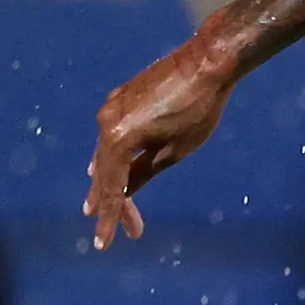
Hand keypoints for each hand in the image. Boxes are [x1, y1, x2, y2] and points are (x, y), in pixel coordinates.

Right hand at [85, 44, 232, 248]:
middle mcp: (106, 121)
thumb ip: (145, 173)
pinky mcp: (120, 98)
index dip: (110, 218)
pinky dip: (110, 157)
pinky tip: (103, 169)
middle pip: (105, 173)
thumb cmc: (198, 109)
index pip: (112, 189)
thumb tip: (127, 192)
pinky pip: (110, 136)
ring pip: (105, 153)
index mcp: (118, 138)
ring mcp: (111, 107)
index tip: (105, 243)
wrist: (207, 62)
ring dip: (105, 180)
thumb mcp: (174, 151)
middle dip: (110, 203)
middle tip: (110, 233)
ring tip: (97, 206)